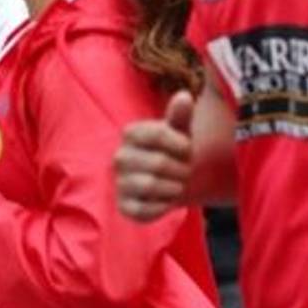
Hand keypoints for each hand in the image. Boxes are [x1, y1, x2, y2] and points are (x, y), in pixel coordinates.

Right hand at [115, 90, 193, 221]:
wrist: (167, 177)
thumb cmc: (173, 149)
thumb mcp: (180, 130)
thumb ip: (180, 115)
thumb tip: (184, 97)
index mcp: (131, 133)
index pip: (158, 134)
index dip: (181, 145)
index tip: (187, 149)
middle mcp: (120, 157)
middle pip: (158, 163)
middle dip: (181, 169)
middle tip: (185, 171)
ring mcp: (120, 182)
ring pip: (150, 186)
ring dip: (174, 188)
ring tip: (178, 185)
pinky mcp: (124, 206)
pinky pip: (143, 211)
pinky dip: (162, 207)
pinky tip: (167, 200)